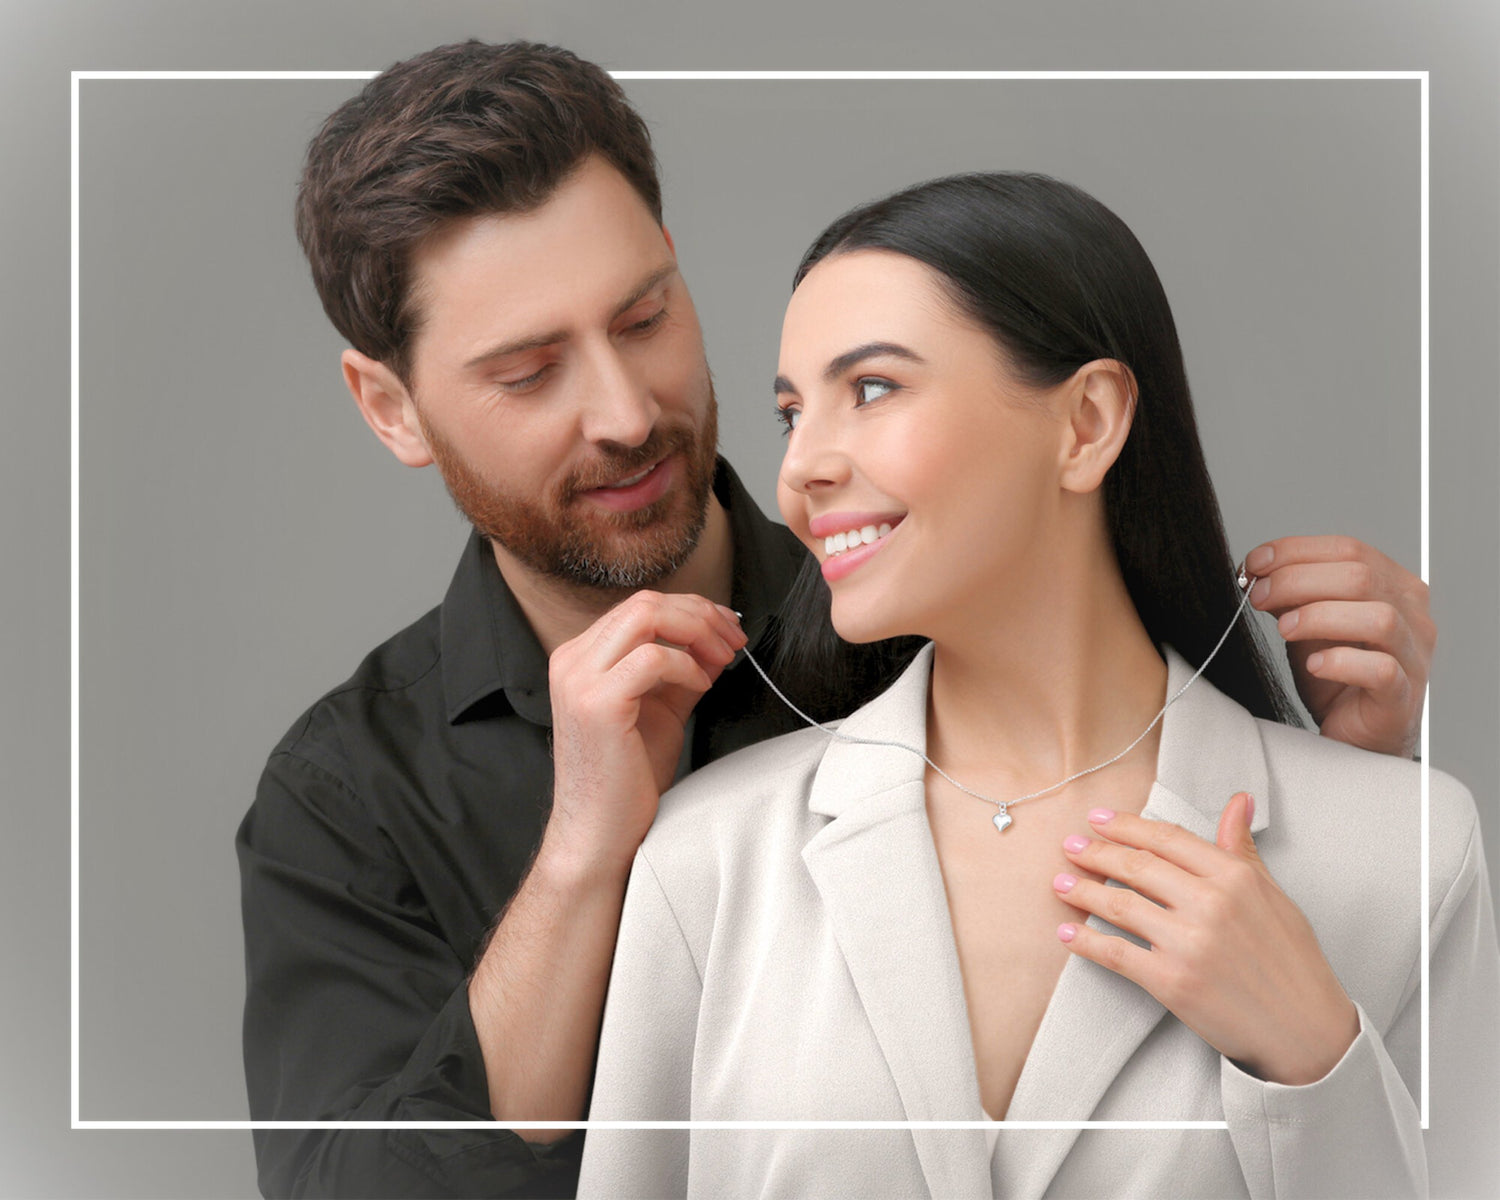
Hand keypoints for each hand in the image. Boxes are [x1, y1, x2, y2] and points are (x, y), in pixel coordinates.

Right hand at [543, 592, 745, 875]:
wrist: (600, 834)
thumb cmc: (628, 778)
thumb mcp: (661, 708)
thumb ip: (683, 670)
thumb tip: (716, 641)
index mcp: (582, 657)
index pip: (642, 607)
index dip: (694, 610)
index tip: (729, 629)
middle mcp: (573, 661)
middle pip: (646, 602)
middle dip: (702, 614)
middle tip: (734, 640)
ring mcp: (579, 680)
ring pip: (646, 615)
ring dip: (698, 631)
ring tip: (723, 659)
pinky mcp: (596, 704)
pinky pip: (652, 658)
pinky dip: (687, 666)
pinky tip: (700, 687)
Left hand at [1053, 798, 1359, 1085]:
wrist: (1306, 1031)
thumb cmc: (1291, 962)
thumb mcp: (1273, 896)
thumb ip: (1242, 849)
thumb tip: (1238, 801)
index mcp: (1235, 877)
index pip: (1167, 839)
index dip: (1126, 826)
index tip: (1098, 819)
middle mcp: (1210, 904)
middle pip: (1137, 867)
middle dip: (1096, 853)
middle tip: (1070, 847)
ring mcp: (1189, 943)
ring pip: (1120, 906)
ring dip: (1082, 892)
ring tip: (1060, 883)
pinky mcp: (1173, 982)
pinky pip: (1116, 954)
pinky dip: (1086, 941)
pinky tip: (1068, 933)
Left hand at [1245, 536, 1432, 757]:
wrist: (1351, 734)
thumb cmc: (1335, 676)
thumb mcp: (1307, 624)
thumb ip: (1291, 595)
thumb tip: (1257, 567)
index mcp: (1392, 586)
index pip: (1349, 549)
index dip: (1295, 551)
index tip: (1253, 563)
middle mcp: (1412, 615)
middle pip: (1360, 576)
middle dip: (1297, 580)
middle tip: (1258, 596)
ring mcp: (1413, 656)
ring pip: (1379, 618)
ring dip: (1320, 617)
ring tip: (1284, 629)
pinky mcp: (1402, 696)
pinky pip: (1382, 670)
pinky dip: (1342, 662)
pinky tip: (1314, 665)